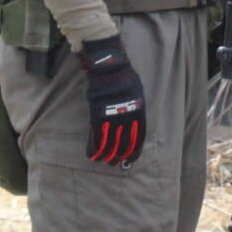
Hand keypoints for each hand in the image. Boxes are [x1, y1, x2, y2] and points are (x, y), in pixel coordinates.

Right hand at [77, 35, 145, 165]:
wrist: (108, 67)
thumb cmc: (124, 77)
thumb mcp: (137, 93)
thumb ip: (136, 109)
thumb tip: (135, 123)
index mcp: (138, 112)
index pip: (138, 138)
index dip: (134, 151)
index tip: (130, 160)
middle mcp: (126, 117)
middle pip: (124, 144)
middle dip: (119, 156)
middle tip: (115, 163)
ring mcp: (111, 117)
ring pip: (109, 143)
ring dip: (106, 155)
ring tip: (104, 162)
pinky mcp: (97, 115)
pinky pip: (96, 136)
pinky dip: (94, 147)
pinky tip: (92, 155)